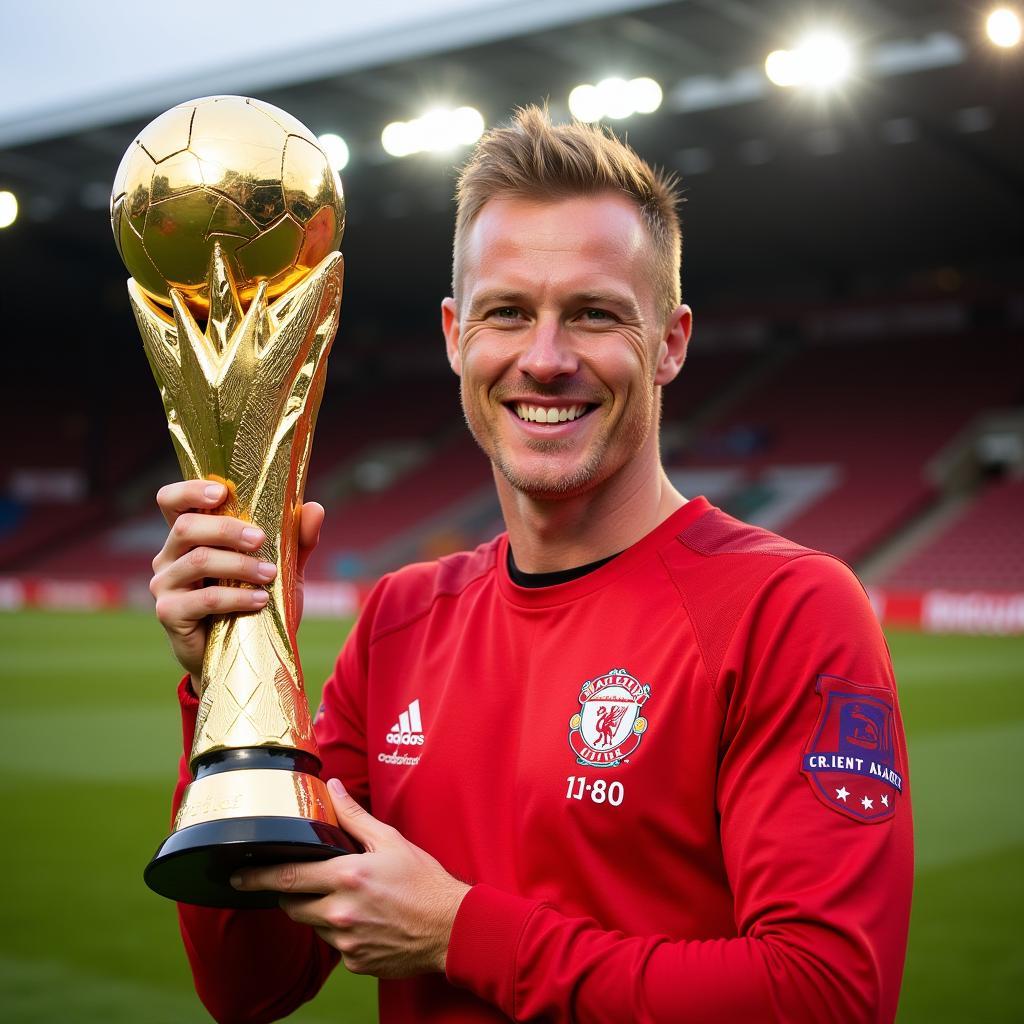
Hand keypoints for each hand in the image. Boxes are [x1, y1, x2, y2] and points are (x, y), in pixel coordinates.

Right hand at [149, 479, 324, 682]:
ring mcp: (165, 585)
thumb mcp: (282, 569)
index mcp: (190, 536)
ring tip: (270, 574)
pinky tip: (260, 600)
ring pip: (197, 561)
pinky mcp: (169, 613)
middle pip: (186, 526)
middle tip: (261, 540)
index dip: (190, 490)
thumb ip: (297, 540)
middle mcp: (169, 556)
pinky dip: (235, 598)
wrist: (247, 656)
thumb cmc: (257, 604)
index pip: (172, 501)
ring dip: (239, 565)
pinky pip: (202, 599)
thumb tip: (314, 507)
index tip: (223, 492)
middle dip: (227, 529)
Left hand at [231, 779, 470, 977]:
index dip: (257, 878)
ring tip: (344, 897)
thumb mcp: (391, 841)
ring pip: (312, 925)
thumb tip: (332, 789)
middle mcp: (340, 912)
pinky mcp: (354, 963)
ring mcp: (345, 942)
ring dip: (317, 911)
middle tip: (298, 881)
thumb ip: (354, 817)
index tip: (237, 876)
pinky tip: (363, 919)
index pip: (287, 878)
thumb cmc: (424, 882)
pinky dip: (339, 931)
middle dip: (288, 894)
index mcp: (347, 877)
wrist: (451, 929)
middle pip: (291, 906)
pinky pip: (333, 945)